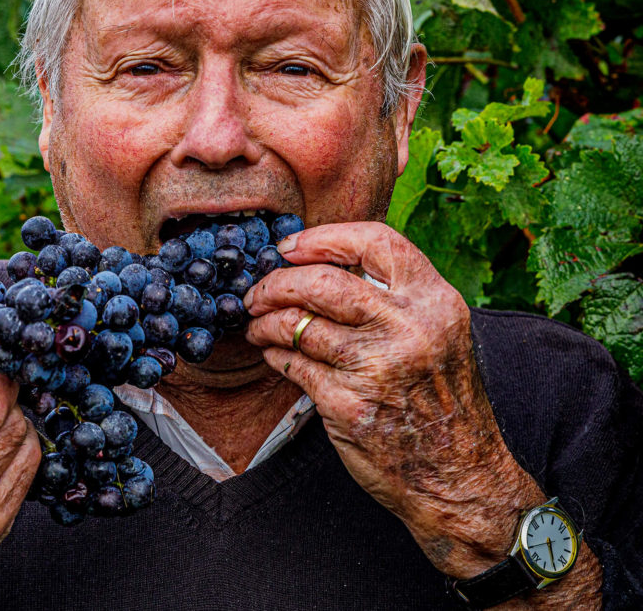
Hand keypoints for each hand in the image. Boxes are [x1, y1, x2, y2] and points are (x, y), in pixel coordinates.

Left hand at [244, 221, 542, 577]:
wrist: (462, 481)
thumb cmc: (441, 400)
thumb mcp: (441, 333)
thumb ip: (395, 297)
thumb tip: (320, 262)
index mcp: (434, 301)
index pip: (374, 240)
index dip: (323, 237)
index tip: (289, 247)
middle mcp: (409, 328)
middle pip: (323, 281)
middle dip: (278, 282)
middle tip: (258, 293)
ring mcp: (377, 367)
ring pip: (298, 324)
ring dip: (266, 321)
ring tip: (258, 324)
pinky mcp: (349, 405)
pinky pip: (294, 364)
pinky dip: (274, 355)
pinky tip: (271, 354)